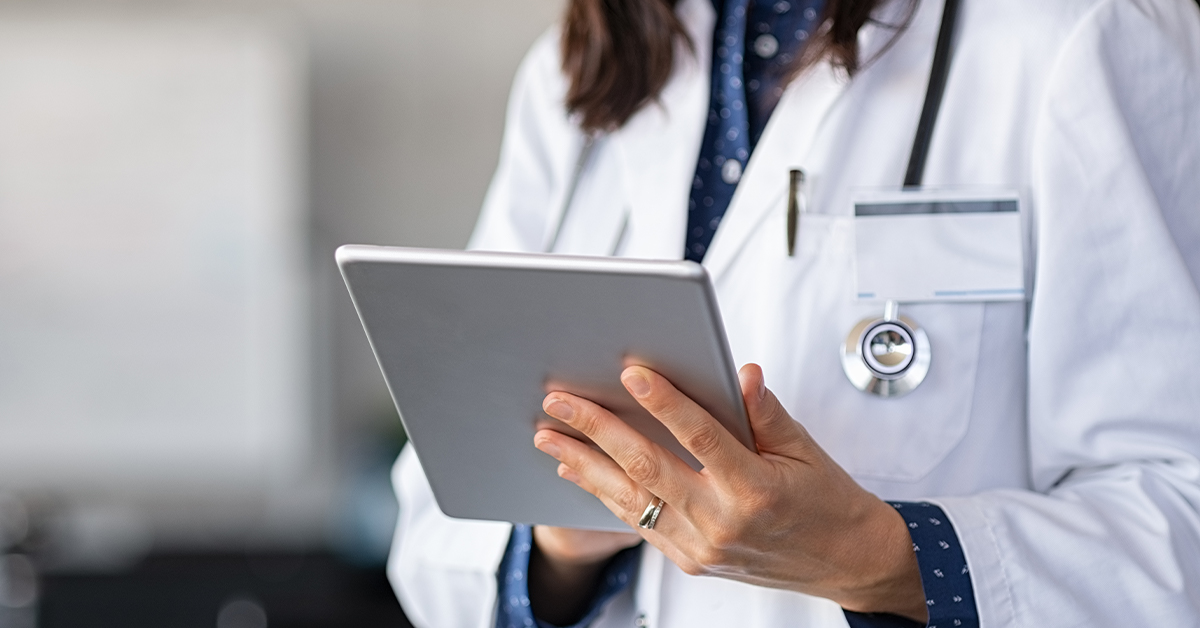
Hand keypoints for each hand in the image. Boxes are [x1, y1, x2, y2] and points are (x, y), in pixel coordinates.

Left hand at [533, 364, 926, 621]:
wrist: (844, 561)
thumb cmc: (827, 501)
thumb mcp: (805, 449)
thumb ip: (764, 412)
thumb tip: (740, 373)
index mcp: (756, 490)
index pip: (701, 437)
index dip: (665, 403)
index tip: (633, 374)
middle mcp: (723, 523)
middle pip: (648, 467)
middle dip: (597, 430)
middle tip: (561, 401)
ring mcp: (701, 547)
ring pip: (631, 499)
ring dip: (585, 463)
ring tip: (549, 435)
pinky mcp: (690, 560)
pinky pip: (639, 522)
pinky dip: (605, 493)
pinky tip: (578, 469)